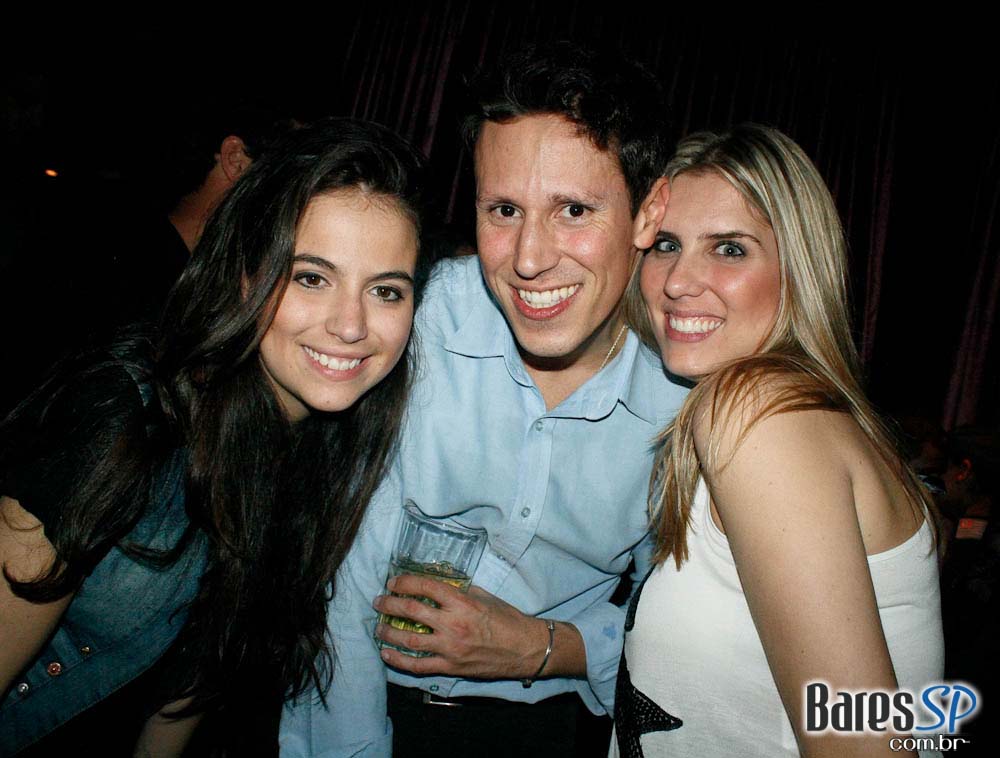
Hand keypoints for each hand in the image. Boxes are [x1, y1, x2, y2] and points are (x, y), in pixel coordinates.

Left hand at [373, 574, 550, 678]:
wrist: (524, 649)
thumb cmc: (507, 619)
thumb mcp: (483, 596)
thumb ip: (459, 592)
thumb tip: (437, 588)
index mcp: (462, 602)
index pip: (425, 587)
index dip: (405, 582)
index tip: (393, 582)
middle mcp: (452, 624)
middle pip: (411, 611)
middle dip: (390, 604)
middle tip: (379, 602)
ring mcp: (450, 648)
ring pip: (409, 641)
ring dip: (389, 632)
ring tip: (378, 626)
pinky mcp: (450, 667)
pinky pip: (418, 666)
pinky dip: (399, 661)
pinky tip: (386, 654)